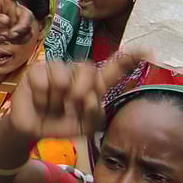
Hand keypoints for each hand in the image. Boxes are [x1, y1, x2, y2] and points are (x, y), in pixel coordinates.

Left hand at [0, 0, 48, 51]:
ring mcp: (15, 19)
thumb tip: (6, 20)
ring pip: (28, 27)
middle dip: (22, 27)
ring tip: (2, 37)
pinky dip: (19, 40)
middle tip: (10, 35)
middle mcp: (12, 7)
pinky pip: (26, 35)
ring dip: (18, 35)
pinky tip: (6, 40)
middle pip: (27, 15)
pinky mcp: (16, 30)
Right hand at [8, 50, 142, 141]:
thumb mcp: (85, 125)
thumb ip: (95, 112)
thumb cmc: (62, 124)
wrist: (35, 131)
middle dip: (79, 93)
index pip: (114, 69)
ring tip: (53, 106)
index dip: (129, 60)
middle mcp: (77, 73)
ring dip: (57, 102)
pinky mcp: (37, 70)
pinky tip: (40, 103)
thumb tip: (90, 95)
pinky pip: (44, 83)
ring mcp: (57, 68)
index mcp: (94, 85)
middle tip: (70, 107)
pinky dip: (43, 100)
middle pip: (87, 70)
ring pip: (63, 79)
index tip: (147, 51)